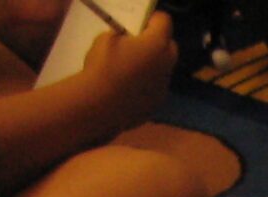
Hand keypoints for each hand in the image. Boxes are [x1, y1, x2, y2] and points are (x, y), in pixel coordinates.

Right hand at [81, 11, 174, 131]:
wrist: (98, 106)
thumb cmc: (101, 66)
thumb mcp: (106, 38)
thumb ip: (123, 35)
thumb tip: (127, 39)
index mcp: (156, 44)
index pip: (164, 21)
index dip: (153, 19)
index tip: (141, 23)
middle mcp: (167, 64)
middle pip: (169, 46)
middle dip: (157, 42)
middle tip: (138, 43)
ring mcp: (164, 86)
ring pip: (164, 69)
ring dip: (153, 65)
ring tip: (131, 68)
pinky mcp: (158, 103)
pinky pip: (156, 88)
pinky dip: (147, 85)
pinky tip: (129, 88)